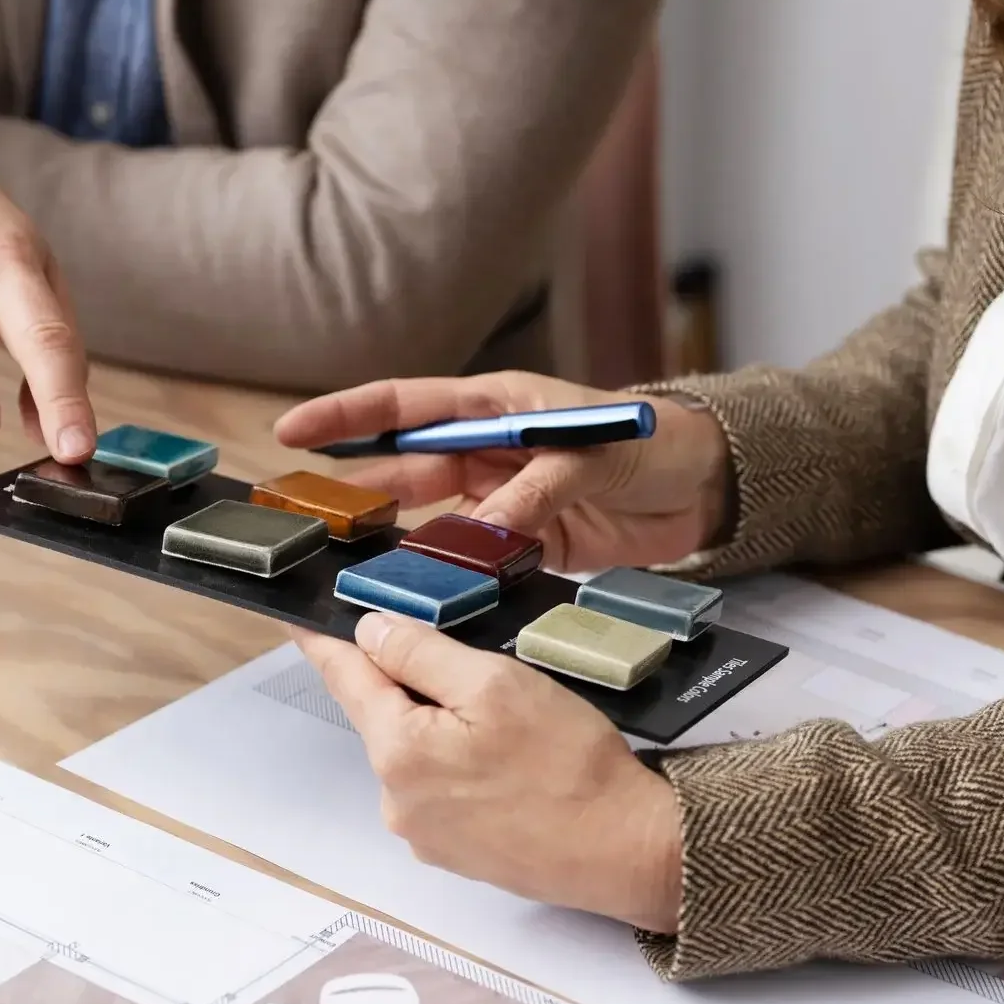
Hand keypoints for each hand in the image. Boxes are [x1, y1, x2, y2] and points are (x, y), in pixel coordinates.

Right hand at [274, 372, 730, 574]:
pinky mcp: (528, 543)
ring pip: (431, 522)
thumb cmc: (656, 442)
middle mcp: (489, 450)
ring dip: (398, 544)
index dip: (346, 417)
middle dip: (354, 494)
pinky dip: (451, 578)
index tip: (293, 432)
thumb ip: (538, 488)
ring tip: (352, 567)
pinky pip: (473, 560)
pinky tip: (425, 597)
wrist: (709, 486)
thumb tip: (484, 528)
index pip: (405, 406)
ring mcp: (503, 499)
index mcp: (495, 406)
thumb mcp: (594, 455)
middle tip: (307, 522)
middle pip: (403, 471)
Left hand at [295, 615, 683, 932]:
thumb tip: (371, 631)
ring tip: (510, 725)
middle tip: (472, 664)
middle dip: (414, 685)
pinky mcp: (455, 852)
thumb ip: (422, 654)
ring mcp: (424, 833)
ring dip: (444, 728)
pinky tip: (512, 763)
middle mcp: (397, 800)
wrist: (625, 849)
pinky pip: (442, 789)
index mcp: (398, 751)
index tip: (301, 621)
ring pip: (417, 753)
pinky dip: (463, 765)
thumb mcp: (496, 683)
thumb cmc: (570, 765)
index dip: (326, 642)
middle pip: (386, 717)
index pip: (346, 678)